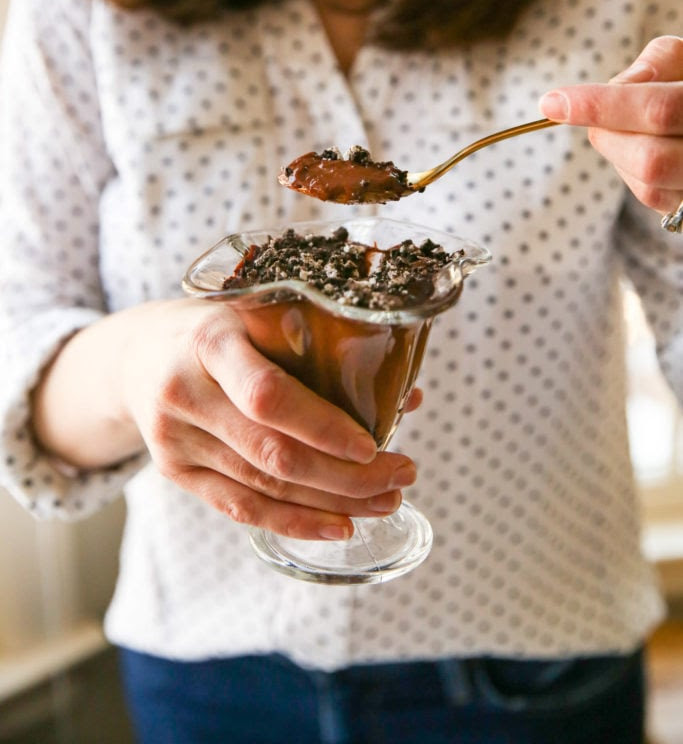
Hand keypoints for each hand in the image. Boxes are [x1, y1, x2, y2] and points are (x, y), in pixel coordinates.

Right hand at [120, 298, 418, 540]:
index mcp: (210, 341)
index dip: (322, 427)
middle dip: (346, 475)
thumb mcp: (257, 312)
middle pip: (272, 452)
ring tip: (386, 501)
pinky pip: (240, 508)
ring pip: (263, 487)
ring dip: (333, 502)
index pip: (267, 396)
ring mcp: (175, 439)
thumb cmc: (218, 328)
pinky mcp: (175, 472)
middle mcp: (185, 393)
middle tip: (402, 473)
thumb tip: (405, 392)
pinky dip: (294, 522)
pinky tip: (338, 525)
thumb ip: (320, 346)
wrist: (138, 355)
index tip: (373, 444)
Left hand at [539, 36, 682, 215]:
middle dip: (608, 132)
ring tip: (628, 125)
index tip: (552, 102)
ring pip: (648, 185)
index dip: (600, 107)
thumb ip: (659, 61)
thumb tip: (617, 87)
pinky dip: (630, 169)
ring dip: (618, 151)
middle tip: (598, 110)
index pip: (657, 110)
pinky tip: (639, 147)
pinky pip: (652, 198)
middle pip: (649, 161)